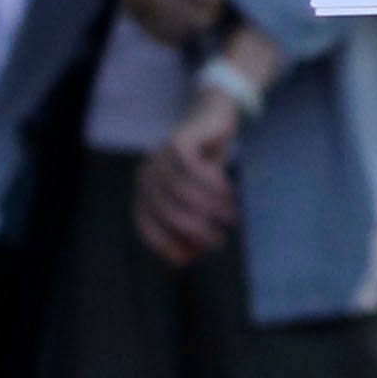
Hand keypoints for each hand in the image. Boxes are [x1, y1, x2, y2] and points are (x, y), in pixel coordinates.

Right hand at [96, 0, 225, 44]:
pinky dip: (176, 34)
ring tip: (205, 15)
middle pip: (195, 18)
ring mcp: (141, 6)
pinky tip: (187, 26)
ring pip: (178, 31)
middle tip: (220, 6)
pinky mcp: (133, 13)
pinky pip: (158, 34)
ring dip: (196, 27)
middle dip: (213, 14)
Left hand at [135, 92, 243, 267]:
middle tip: (219, 241)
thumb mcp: (198, 196)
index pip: (146, 225)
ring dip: (210, 210)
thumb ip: (190, 222)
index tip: (188, 261)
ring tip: (231, 219)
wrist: (215, 116)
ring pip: (183, 193)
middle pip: (166, 211)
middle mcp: (146, 175)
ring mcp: (160, 157)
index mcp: (144, 191)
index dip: (164, 245)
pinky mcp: (179, 142)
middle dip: (194, 231)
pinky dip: (214, 187)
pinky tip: (230, 195)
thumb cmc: (207, 161)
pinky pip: (196, 171)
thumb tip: (187, 259)